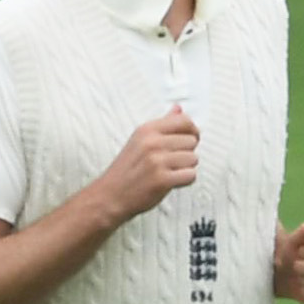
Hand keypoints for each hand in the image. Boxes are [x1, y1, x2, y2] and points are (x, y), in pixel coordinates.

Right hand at [95, 108, 200, 224]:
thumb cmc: (126, 169)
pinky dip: (184, 181)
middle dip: (186, 153)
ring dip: (185, 168)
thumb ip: (163, 124)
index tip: (188, 140)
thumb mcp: (140, 140)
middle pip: (192, 141)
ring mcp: (157, 161)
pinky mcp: (162, 180)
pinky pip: (190, 176)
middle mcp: (152, 142)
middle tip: (170, 162)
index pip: (184, 121)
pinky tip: (171, 182)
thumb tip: (178, 108)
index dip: (192, 131)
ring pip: (193, 159)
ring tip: (169, 172)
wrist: (110, 195)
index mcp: (147, 129)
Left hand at [273, 221, 303, 303]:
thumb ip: (301, 234)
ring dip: (302, 280)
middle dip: (302, 268)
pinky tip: (303, 287)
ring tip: (298, 275)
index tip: (296, 253)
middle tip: (294, 267)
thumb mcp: (295, 242)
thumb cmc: (298, 253)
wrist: (297, 274)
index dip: (301, 253)